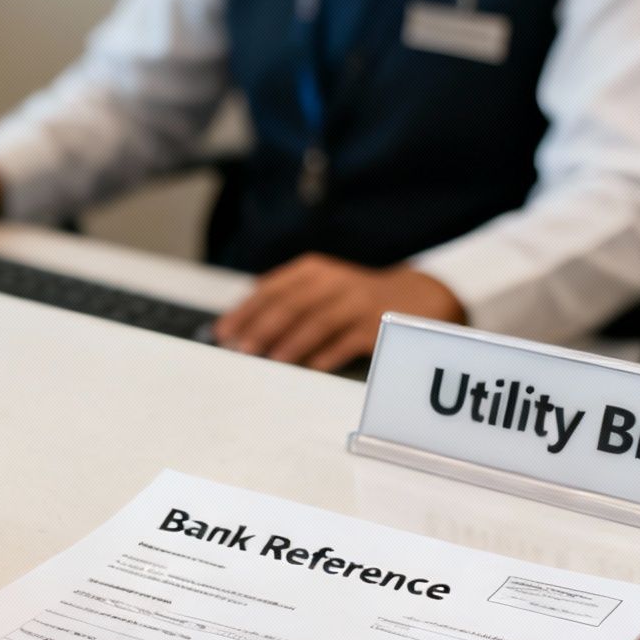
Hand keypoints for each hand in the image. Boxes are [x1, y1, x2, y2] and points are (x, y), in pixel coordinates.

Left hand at [212, 254, 465, 371]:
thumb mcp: (319, 286)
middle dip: (261, 328)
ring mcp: (358, 303)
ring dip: (289, 343)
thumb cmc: (353, 298)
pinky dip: (326, 355)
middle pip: (291, 305)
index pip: (271, 289)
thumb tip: (239, 328)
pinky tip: (309, 368)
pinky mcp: (377, 325)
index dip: (245, 311)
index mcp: (313, 270)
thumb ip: (283, 299)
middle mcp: (334, 282)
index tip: (223, 332)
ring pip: (317, 322)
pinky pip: (347, 342)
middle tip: (240, 350)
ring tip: (268, 361)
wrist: (417, 296)